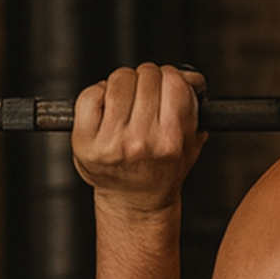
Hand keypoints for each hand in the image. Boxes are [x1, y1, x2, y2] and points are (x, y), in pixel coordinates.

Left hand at [72, 63, 207, 213]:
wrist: (135, 202)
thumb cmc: (161, 173)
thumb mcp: (190, 144)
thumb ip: (193, 109)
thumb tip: (190, 77)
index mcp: (171, 140)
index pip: (173, 81)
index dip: (171, 77)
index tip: (168, 84)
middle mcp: (141, 141)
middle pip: (145, 76)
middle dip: (146, 80)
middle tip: (146, 97)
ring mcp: (112, 141)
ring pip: (117, 81)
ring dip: (121, 85)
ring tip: (126, 105)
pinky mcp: (85, 140)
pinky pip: (90, 95)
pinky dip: (97, 95)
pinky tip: (106, 111)